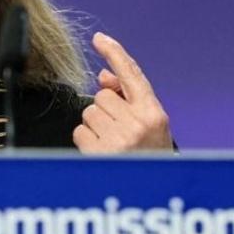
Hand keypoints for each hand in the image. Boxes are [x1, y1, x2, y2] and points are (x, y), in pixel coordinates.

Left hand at [73, 32, 175, 152]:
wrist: (150, 194)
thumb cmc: (149, 158)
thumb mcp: (150, 127)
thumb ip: (129, 99)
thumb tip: (103, 76)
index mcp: (154, 114)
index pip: (132, 75)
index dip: (115, 53)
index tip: (100, 39)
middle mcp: (137, 124)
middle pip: (103, 96)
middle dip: (106, 110)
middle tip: (118, 131)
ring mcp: (118, 138)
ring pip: (89, 112)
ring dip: (96, 126)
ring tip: (112, 144)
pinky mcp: (99, 152)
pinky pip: (80, 131)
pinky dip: (86, 141)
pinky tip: (101, 152)